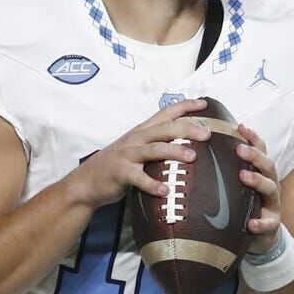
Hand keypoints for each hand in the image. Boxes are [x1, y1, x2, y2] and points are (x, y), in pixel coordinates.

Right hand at [76, 98, 211, 207]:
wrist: (87, 182)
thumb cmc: (118, 165)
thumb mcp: (137, 148)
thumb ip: (157, 144)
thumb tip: (189, 147)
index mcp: (142, 131)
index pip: (165, 113)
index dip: (184, 106)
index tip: (203, 104)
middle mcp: (136, 139)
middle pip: (164, 129)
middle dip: (187, 129)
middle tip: (206, 134)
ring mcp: (127, 155)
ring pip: (153, 149)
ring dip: (174, 152)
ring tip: (192, 157)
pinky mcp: (120, 172)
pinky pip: (138, 178)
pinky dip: (152, 184)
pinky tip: (165, 190)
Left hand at [236, 123, 282, 253]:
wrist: (260, 236)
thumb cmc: (244, 205)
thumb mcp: (238, 186)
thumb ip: (227, 170)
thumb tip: (198, 150)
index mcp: (261, 173)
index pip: (260, 150)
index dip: (253, 138)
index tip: (241, 127)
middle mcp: (270, 184)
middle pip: (268, 166)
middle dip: (255, 156)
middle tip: (239, 149)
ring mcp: (273, 204)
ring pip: (271, 189)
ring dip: (258, 181)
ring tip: (243, 176)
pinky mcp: (272, 225)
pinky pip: (268, 223)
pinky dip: (260, 223)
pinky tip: (251, 224)